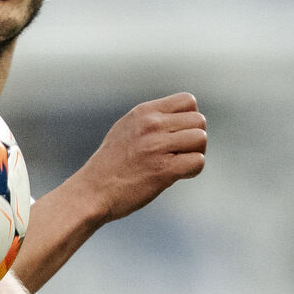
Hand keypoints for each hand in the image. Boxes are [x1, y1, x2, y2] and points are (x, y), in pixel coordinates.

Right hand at [78, 93, 206, 222]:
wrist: (92, 192)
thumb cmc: (109, 165)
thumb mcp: (125, 129)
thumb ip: (150, 120)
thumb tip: (177, 118)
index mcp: (143, 112)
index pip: (188, 101)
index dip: (189, 119)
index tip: (177, 135)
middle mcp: (151, 125)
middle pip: (199, 121)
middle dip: (194, 138)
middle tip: (179, 153)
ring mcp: (157, 146)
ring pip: (201, 139)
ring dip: (195, 154)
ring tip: (177, 164)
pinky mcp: (163, 170)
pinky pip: (198, 162)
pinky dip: (192, 170)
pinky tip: (177, 175)